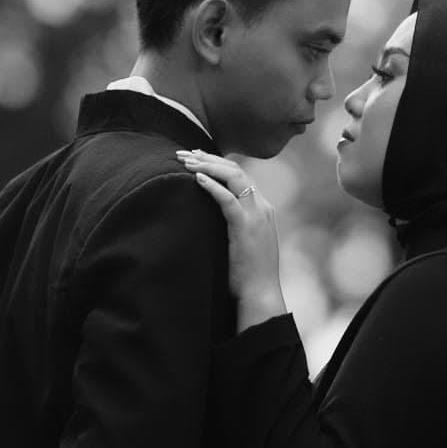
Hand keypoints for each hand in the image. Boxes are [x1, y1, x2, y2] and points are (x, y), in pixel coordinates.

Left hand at [176, 151, 285, 326]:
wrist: (261, 294)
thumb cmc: (248, 274)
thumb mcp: (244, 243)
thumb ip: (235, 225)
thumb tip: (212, 217)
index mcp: (262, 209)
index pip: (240, 175)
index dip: (217, 162)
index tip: (195, 157)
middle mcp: (262, 207)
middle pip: (236, 170)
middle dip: (208, 158)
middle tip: (184, 153)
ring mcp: (256, 216)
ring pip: (234, 177)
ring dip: (208, 166)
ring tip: (186, 162)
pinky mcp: (246, 227)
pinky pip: (229, 199)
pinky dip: (213, 186)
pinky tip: (197, 178)